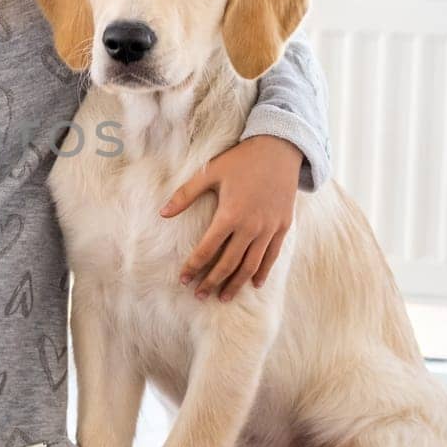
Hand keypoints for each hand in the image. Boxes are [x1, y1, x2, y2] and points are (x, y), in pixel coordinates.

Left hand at [159, 135, 302, 300]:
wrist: (279, 149)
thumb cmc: (241, 160)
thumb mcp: (209, 172)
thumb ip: (185, 194)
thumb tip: (162, 213)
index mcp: (230, 214)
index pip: (207, 249)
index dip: (193, 267)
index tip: (183, 280)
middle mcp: (250, 226)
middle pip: (228, 263)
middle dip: (212, 282)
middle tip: (199, 296)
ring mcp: (269, 228)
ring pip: (250, 265)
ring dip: (236, 284)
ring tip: (223, 297)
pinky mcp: (283, 227)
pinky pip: (272, 256)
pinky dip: (262, 272)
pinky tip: (253, 284)